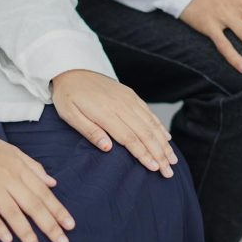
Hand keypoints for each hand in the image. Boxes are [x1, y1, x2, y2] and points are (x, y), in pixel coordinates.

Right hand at [0, 133, 74, 241]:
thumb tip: (53, 183)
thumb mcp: (13, 152)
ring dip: (26, 233)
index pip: (43, 193)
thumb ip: (34, 168)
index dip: (57, 210)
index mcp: (19, 168)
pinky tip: (7, 240)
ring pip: (12, 213)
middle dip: (49, 226)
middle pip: (32, 205)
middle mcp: (7, 179)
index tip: (70, 226)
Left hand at [52, 69, 177, 177]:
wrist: (72, 68)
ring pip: (151, 124)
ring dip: (163, 143)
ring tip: (173, 160)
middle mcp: (121, 105)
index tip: (155, 168)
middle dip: (159, 154)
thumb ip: (90, 131)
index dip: (144, 154)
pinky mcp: (130, 95)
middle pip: (145, 133)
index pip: (130, 138)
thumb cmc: (68, 95)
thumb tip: (108, 148)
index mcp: (106, 112)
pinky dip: (159, 126)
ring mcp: (128, 99)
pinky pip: (149, 113)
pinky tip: (167, 138)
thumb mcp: (70, 115)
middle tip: (169, 172)